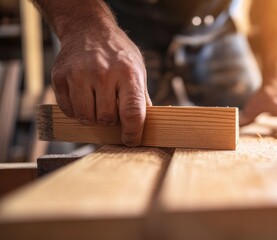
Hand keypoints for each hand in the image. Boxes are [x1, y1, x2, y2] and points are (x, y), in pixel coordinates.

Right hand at [51, 22, 150, 146]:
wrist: (88, 29)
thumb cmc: (117, 53)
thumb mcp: (137, 70)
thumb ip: (140, 98)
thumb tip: (146, 127)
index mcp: (127, 72)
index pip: (132, 112)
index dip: (133, 133)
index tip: (132, 141)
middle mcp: (102, 73)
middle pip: (106, 119)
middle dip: (111, 122)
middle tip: (112, 111)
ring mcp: (78, 74)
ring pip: (85, 118)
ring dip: (92, 118)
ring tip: (97, 104)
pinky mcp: (59, 77)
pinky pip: (68, 110)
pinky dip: (76, 111)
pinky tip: (84, 98)